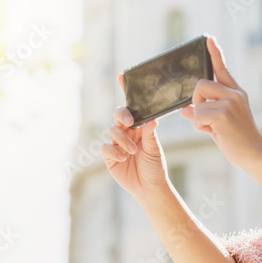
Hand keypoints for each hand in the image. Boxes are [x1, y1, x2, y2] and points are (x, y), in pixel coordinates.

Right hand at [101, 73, 169, 201]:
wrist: (149, 187)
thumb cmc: (155, 166)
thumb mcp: (155, 149)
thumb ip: (150, 134)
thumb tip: (151, 120)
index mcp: (139, 126)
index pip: (132, 106)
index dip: (126, 90)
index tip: (123, 75)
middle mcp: (126, 132)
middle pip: (118, 115)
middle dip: (122, 115)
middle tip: (129, 121)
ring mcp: (116, 143)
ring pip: (113, 131)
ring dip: (123, 140)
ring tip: (133, 151)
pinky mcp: (109, 156)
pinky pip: (106, 148)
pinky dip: (114, 151)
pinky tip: (122, 157)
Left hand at [180, 35, 261, 169]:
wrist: (254, 155)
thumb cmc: (237, 140)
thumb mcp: (219, 123)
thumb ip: (204, 112)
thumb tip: (184, 110)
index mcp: (236, 92)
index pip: (222, 68)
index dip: (214, 53)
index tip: (208, 38)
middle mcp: (234, 93)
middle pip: (200, 84)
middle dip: (197, 101)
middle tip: (207, 118)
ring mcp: (229, 102)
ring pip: (197, 103)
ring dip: (199, 118)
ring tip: (215, 128)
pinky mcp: (222, 114)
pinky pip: (197, 116)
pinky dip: (200, 127)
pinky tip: (215, 133)